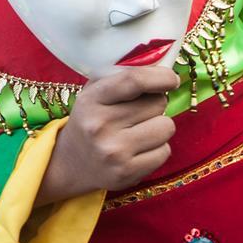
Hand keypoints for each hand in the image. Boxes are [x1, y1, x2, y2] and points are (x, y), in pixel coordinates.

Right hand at [37, 67, 179, 204]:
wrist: (70, 163)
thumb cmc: (91, 119)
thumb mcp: (95, 90)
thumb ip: (124, 74)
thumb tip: (164, 68)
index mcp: (91, 100)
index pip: (133, 80)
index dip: (161, 76)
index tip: (171, 79)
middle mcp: (100, 126)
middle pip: (157, 103)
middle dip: (154, 105)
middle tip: (138, 113)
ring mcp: (114, 152)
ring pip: (166, 127)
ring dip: (159, 127)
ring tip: (139, 131)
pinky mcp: (127, 173)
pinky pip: (165, 152)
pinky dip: (157, 149)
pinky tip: (138, 150)